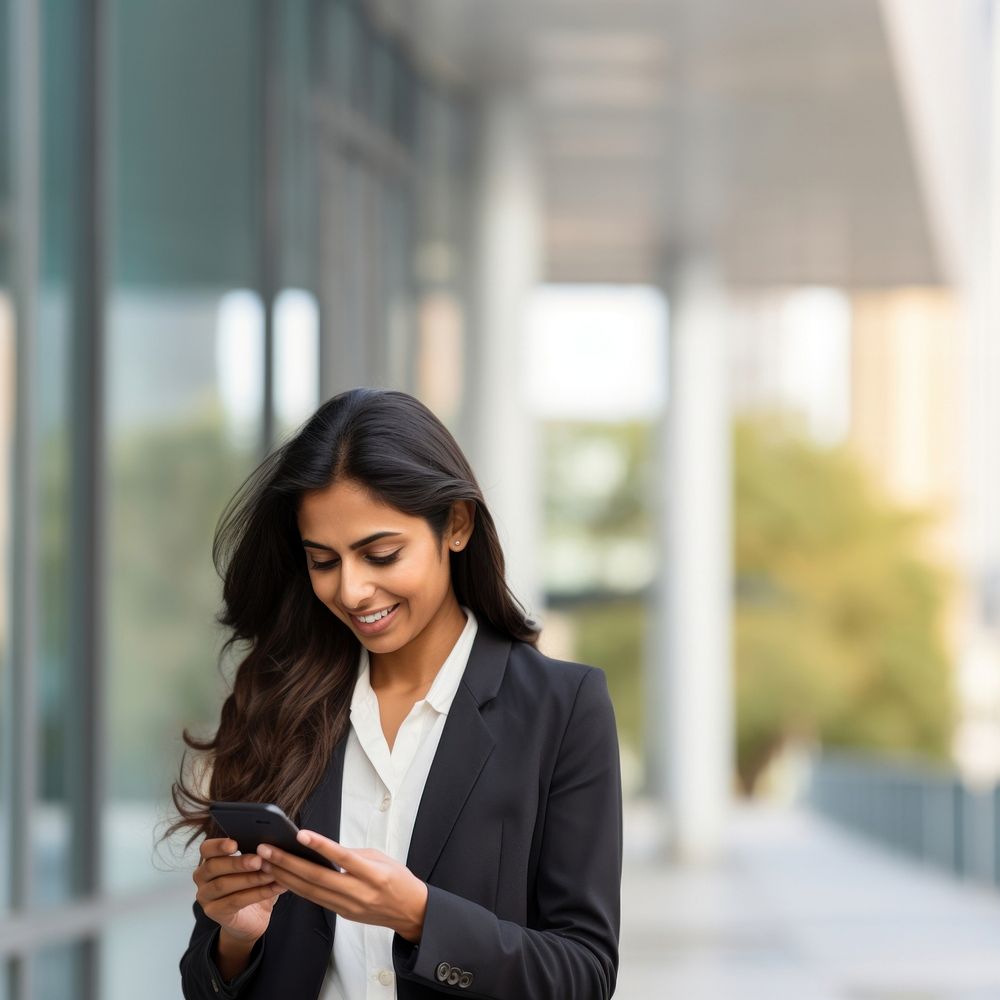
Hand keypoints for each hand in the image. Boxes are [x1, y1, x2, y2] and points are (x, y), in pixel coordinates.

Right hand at [193, 838, 285, 945]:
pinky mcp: (214, 912)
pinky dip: (257, 893)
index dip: (219, 845)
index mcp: (209, 859)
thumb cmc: (253, 884)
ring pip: (223, 884)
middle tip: (259, 860)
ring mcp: (206, 896)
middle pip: (214, 866)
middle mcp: (202, 877)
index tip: (235, 844)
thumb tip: (271, 842)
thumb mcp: (255, 866)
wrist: (252, 917)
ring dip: (250, 878)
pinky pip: (235, 901)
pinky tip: (274, 887)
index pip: (206, 849)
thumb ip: (257, 853)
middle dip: (238, 863)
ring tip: (270, 874)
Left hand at [257, 831, 428, 941]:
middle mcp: (359, 893)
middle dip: (288, 863)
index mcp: (373, 874)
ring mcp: (348, 907)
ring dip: (285, 877)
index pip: (342, 858)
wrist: (410, 911)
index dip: (321, 846)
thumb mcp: (381, 858)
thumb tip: (324, 848)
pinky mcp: (342, 915)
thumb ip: (353, 854)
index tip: (300, 834)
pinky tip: (282, 878)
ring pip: (311, 892)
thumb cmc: (398, 879)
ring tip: (266, 863)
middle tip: (267, 850)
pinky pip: (316, 900)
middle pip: (318, 878)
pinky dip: (297, 888)